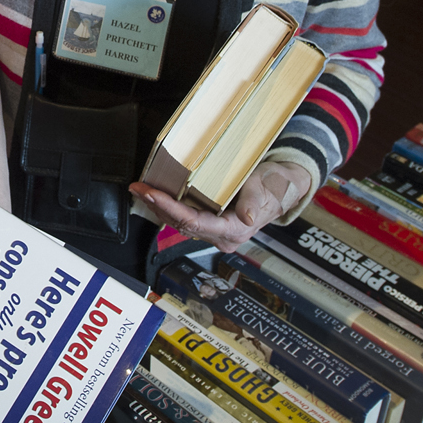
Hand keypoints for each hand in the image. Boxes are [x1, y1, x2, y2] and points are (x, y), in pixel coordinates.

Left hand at [127, 163, 312, 253]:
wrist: (284, 188)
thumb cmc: (275, 185)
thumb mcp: (266, 189)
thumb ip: (253, 203)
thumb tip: (245, 218)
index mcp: (234, 230)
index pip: (195, 223)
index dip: (171, 209)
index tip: (153, 194)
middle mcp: (222, 236)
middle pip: (183, 224)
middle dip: (158, 206)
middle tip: (139, 188)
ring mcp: (216, 232)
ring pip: (181, 223)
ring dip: (159, 207)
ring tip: (140, 189)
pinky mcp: (212, 223)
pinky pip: (186, 218)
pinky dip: (169, 206)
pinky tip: (155, 195)